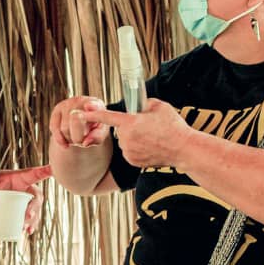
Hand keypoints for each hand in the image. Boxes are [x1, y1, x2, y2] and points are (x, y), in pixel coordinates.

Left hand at [0, 165, 53, 234]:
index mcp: (20, 177)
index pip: (34, 173)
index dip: (45, 171)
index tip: (54, 168)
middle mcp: (26, 189)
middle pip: (36, 197)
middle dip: (35, 207)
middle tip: (27, 216)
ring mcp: (25, 201)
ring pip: (35, 210)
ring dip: (34, 220)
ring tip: (26, 228)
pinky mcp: (22, 211)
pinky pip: (30, 218)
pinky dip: (30, 225)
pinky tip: (27, 232)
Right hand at [48, 95, 111, 149]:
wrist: (82, 123)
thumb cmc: (94, 128)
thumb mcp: (100, 134)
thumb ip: (97, 137)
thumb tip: (84, 142)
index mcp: (97, 105)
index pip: (93, 105)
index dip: (91, 105)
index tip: (88, 106)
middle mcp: (81, 101)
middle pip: (75, 122)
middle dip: (77, 138)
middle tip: (80, 141)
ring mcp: (67, 103)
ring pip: (64, 129)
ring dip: (69, 138)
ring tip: (75, 136)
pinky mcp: (56, 110)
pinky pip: (54, 128)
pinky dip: (59, 139)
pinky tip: (66, 140)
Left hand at [78, 98, 195, 169]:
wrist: (183, 149)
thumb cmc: (173, 126)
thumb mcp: (159, 107)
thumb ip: (143, 103)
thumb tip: (136, 105)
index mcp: (131, 122)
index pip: (107, 117)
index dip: (92, 114)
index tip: (79, 112)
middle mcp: (126, 138)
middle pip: (121, 129)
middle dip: (130, 127)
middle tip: (148, 128)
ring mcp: (128, 151)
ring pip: (125, 141)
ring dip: (133, 139)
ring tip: (152, 139)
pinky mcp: (132, 161)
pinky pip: (129, 152)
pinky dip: (137, 149)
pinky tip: (150, 148)